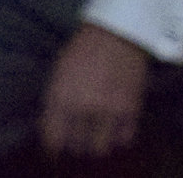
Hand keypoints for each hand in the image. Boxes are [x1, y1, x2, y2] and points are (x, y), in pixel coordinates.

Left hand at [38, 24, 146, 158]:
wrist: (115, 35)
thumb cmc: (82, 50)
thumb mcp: (59, 73)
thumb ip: (55, 100)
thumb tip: (54, 124)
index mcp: (60, 96)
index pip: (53, 137)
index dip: (53, 145)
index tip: (54, 148)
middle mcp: (83, 108)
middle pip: (77, 146)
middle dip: (75, 145)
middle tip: (76, 141)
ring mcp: (108, 111)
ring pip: (100, 147)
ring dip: (96, 145)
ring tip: (95, 137)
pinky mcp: (130, 111)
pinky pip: (123, 140)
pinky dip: (118, 139)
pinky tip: (114, 130)